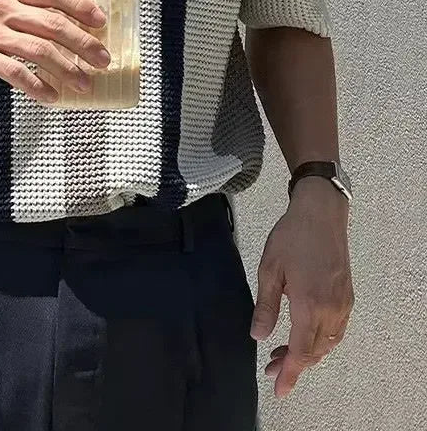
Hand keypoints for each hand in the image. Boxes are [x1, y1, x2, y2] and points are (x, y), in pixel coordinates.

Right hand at [0, 0, 111, 101]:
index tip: (101, 23)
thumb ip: (34, 15)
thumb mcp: (3, 12)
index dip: (81, 6)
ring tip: (83, 83)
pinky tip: (50, 96)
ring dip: (66, 69)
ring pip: (39, 49)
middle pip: (53, 24)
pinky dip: (37, 86)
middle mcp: (3, 8)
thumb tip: (78, 32)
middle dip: (83, 43)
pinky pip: (15, 72)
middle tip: (102, 60)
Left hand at [251, 176, 353, 397]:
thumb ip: (266, 306)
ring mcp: (343, 304)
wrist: (321, 214)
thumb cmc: (290, 238)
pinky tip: (305, 337)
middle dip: (293, 365)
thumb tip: (258, 336)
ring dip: (307, 354)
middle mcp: (331, 310)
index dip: (289, 373)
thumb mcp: (269, 270)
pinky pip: (336, 331)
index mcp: (309, 305)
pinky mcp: (347, 297)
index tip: (278, 390)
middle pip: (314, 351)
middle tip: (270, 369)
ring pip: (327, 343)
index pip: (299, 350)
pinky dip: (320, 342)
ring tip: (282, 355)